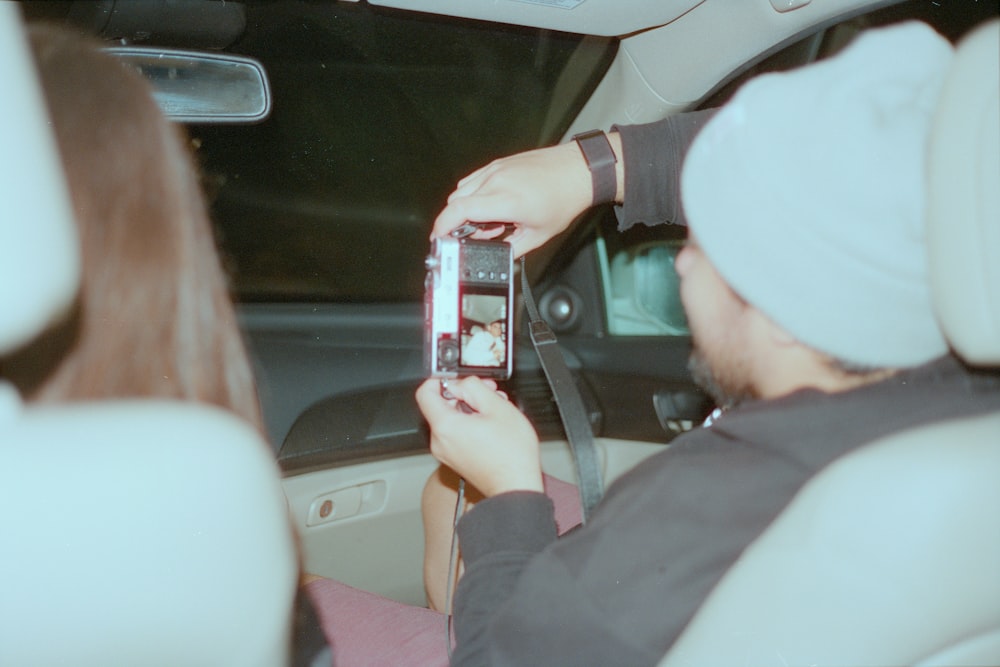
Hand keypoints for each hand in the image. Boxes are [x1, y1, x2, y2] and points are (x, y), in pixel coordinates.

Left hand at [415, 377, 542, 496]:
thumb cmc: (511, 455)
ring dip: (471, 408)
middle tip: (488, 392)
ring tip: (495, 409)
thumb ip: (474, 387)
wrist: (515, 487)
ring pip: (451, 419)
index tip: (456, 378)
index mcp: (445, 426)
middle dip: (464, 394)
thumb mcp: (498, 407)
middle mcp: (440, 441)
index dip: (439, 380)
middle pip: (441, 406)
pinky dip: (470, 423)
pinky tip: (491, 424)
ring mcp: (446, 452)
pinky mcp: (455, 458)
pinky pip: (456, 433)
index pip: (425, 393)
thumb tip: (461, 383)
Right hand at [430, 141, 593, 258]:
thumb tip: (497, 255)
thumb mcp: (539, 235)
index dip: (442, 227)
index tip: (439, 238)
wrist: (579, 170)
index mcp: (505, 200)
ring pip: (462, 190)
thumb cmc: (565, 198)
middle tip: (482, 234)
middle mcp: (496, 181)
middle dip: (459, 223)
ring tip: (493, 220)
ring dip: (466, 209)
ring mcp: (496, 169)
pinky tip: (494, 205)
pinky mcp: (499, 163)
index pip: (458, 211)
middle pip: (455, 203)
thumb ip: (512, 249)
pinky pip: (473, 180)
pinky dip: (474, 195)